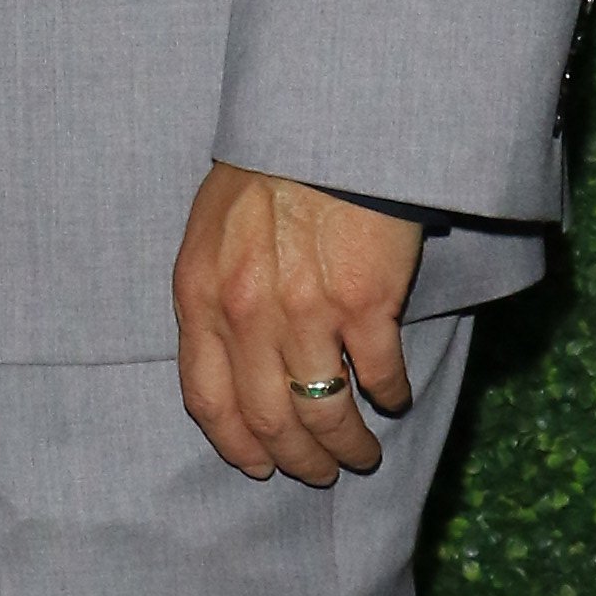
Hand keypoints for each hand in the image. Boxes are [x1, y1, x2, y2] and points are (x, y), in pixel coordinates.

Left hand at [172, 163, 422, 482]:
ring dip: (346, 445)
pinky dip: (388, 397)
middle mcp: (247, 314)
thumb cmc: (271, 168)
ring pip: (325, 410)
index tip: (258, 465)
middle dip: (296, 459)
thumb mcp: (213, 228)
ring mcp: (307, 312)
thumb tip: (230, 352)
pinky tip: (393, 399)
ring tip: (360, 454)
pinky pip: (378, 375)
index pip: (207, 400)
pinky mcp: (367, 303)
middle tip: (318, 472)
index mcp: (201, 295)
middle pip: (269, 418)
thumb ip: (215, 291)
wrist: (330, 123)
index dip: (235, 444)